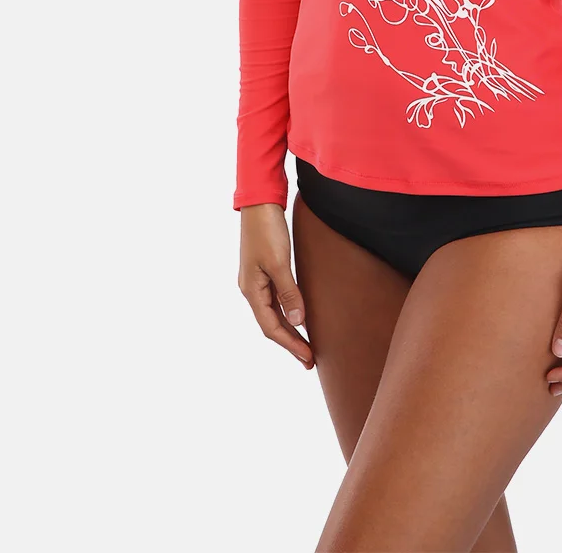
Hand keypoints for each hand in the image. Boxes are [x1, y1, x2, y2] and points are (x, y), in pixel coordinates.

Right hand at [237, 203, 314, 370]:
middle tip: (310, 360)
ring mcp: (257, 280)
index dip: (290, 345)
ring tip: (306, 345)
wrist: (260, 202)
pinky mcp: (265, 270)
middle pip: (272, 324)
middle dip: (291, 343)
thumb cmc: (267, 230)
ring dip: (290, 330)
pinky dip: (288, 312)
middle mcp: (251, 289)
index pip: (271, 327)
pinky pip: (276, 300)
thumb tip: (298, 322)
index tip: (308, 358)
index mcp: (251, 290)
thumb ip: (288, 292)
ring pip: (274, 313)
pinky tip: (299, 317)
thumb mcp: (279, 262)